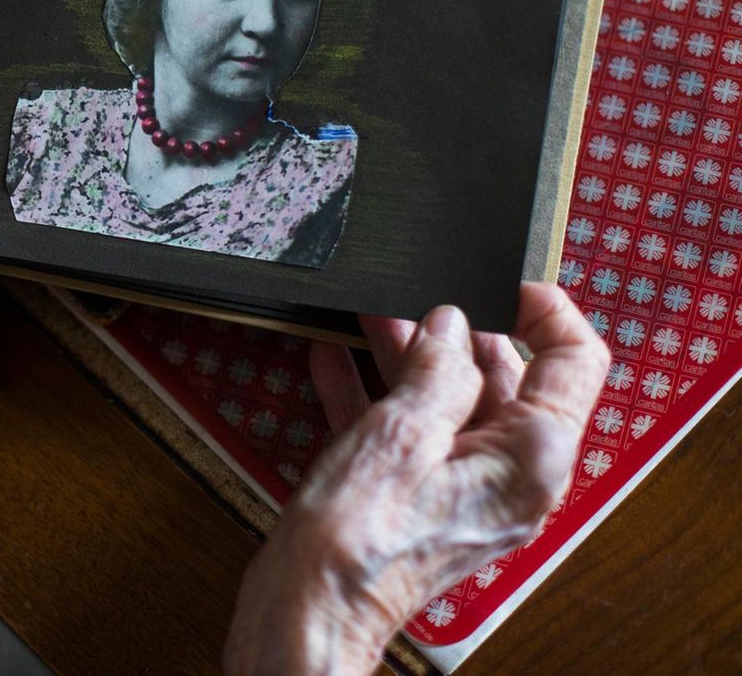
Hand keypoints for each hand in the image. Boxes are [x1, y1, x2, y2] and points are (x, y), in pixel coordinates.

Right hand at [223, 283, 609, 675]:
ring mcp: (466, 488)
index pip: (574, 360)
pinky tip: (336, 360)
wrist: (312, 606)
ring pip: (448, 402)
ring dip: (408, 356)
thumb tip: (449, 325)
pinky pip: (409, 433)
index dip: (543, 309)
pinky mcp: (421, 498)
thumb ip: (435, 367)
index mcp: (532, 456)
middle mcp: (511, 475)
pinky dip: (377, 395)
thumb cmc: (362, 538)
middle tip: (417, 291)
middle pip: (503, 377)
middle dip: (455, 329)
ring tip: (370, 313)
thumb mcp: (402, 430)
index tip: (502, 279)